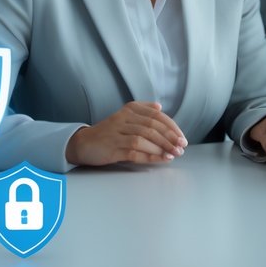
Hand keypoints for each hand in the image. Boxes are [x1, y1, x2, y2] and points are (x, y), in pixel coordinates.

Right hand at [65, 101, 187, 166]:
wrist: (83, 143)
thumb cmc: (109, 132)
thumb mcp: (124, 117)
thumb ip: (142, 110)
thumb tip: (159, 107)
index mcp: (129, 110)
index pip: (156, 116)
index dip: (172, 127)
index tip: (182, 138)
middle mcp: (123, 119)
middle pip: (151, 127)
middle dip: (170, 138)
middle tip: (181, 147)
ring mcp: (116, 134)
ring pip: (143, 139)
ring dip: (162, 148)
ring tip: (174, 154)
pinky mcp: (111, 148)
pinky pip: (134, 152)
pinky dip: (150, 156)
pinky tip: (161, 159)